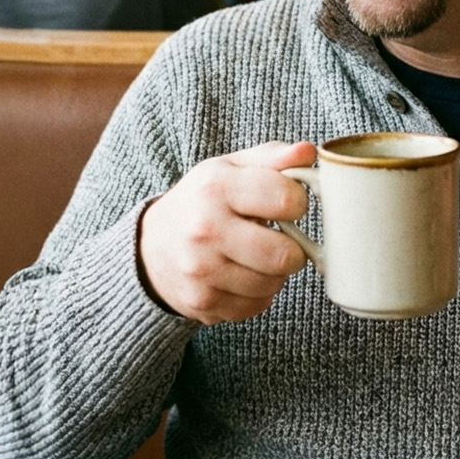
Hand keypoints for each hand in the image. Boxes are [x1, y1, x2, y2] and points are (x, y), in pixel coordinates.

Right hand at [139, 141, 314, 324]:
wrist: (152, 246)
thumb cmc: (201, 202)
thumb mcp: (230, 168)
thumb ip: (272, 157)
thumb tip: (307, 152)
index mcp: (216, 187)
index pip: (286, 199)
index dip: (298, 202)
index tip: (289, 204)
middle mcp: (204, 229)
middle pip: (284, 255)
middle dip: (293, 248)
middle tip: (280, 239)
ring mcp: (201, 270)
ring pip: (273, 284)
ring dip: (274, 273)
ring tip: (257, 256)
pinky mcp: (203, 302)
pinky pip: (256, 306)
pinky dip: (257, 294)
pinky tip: (241, 275)